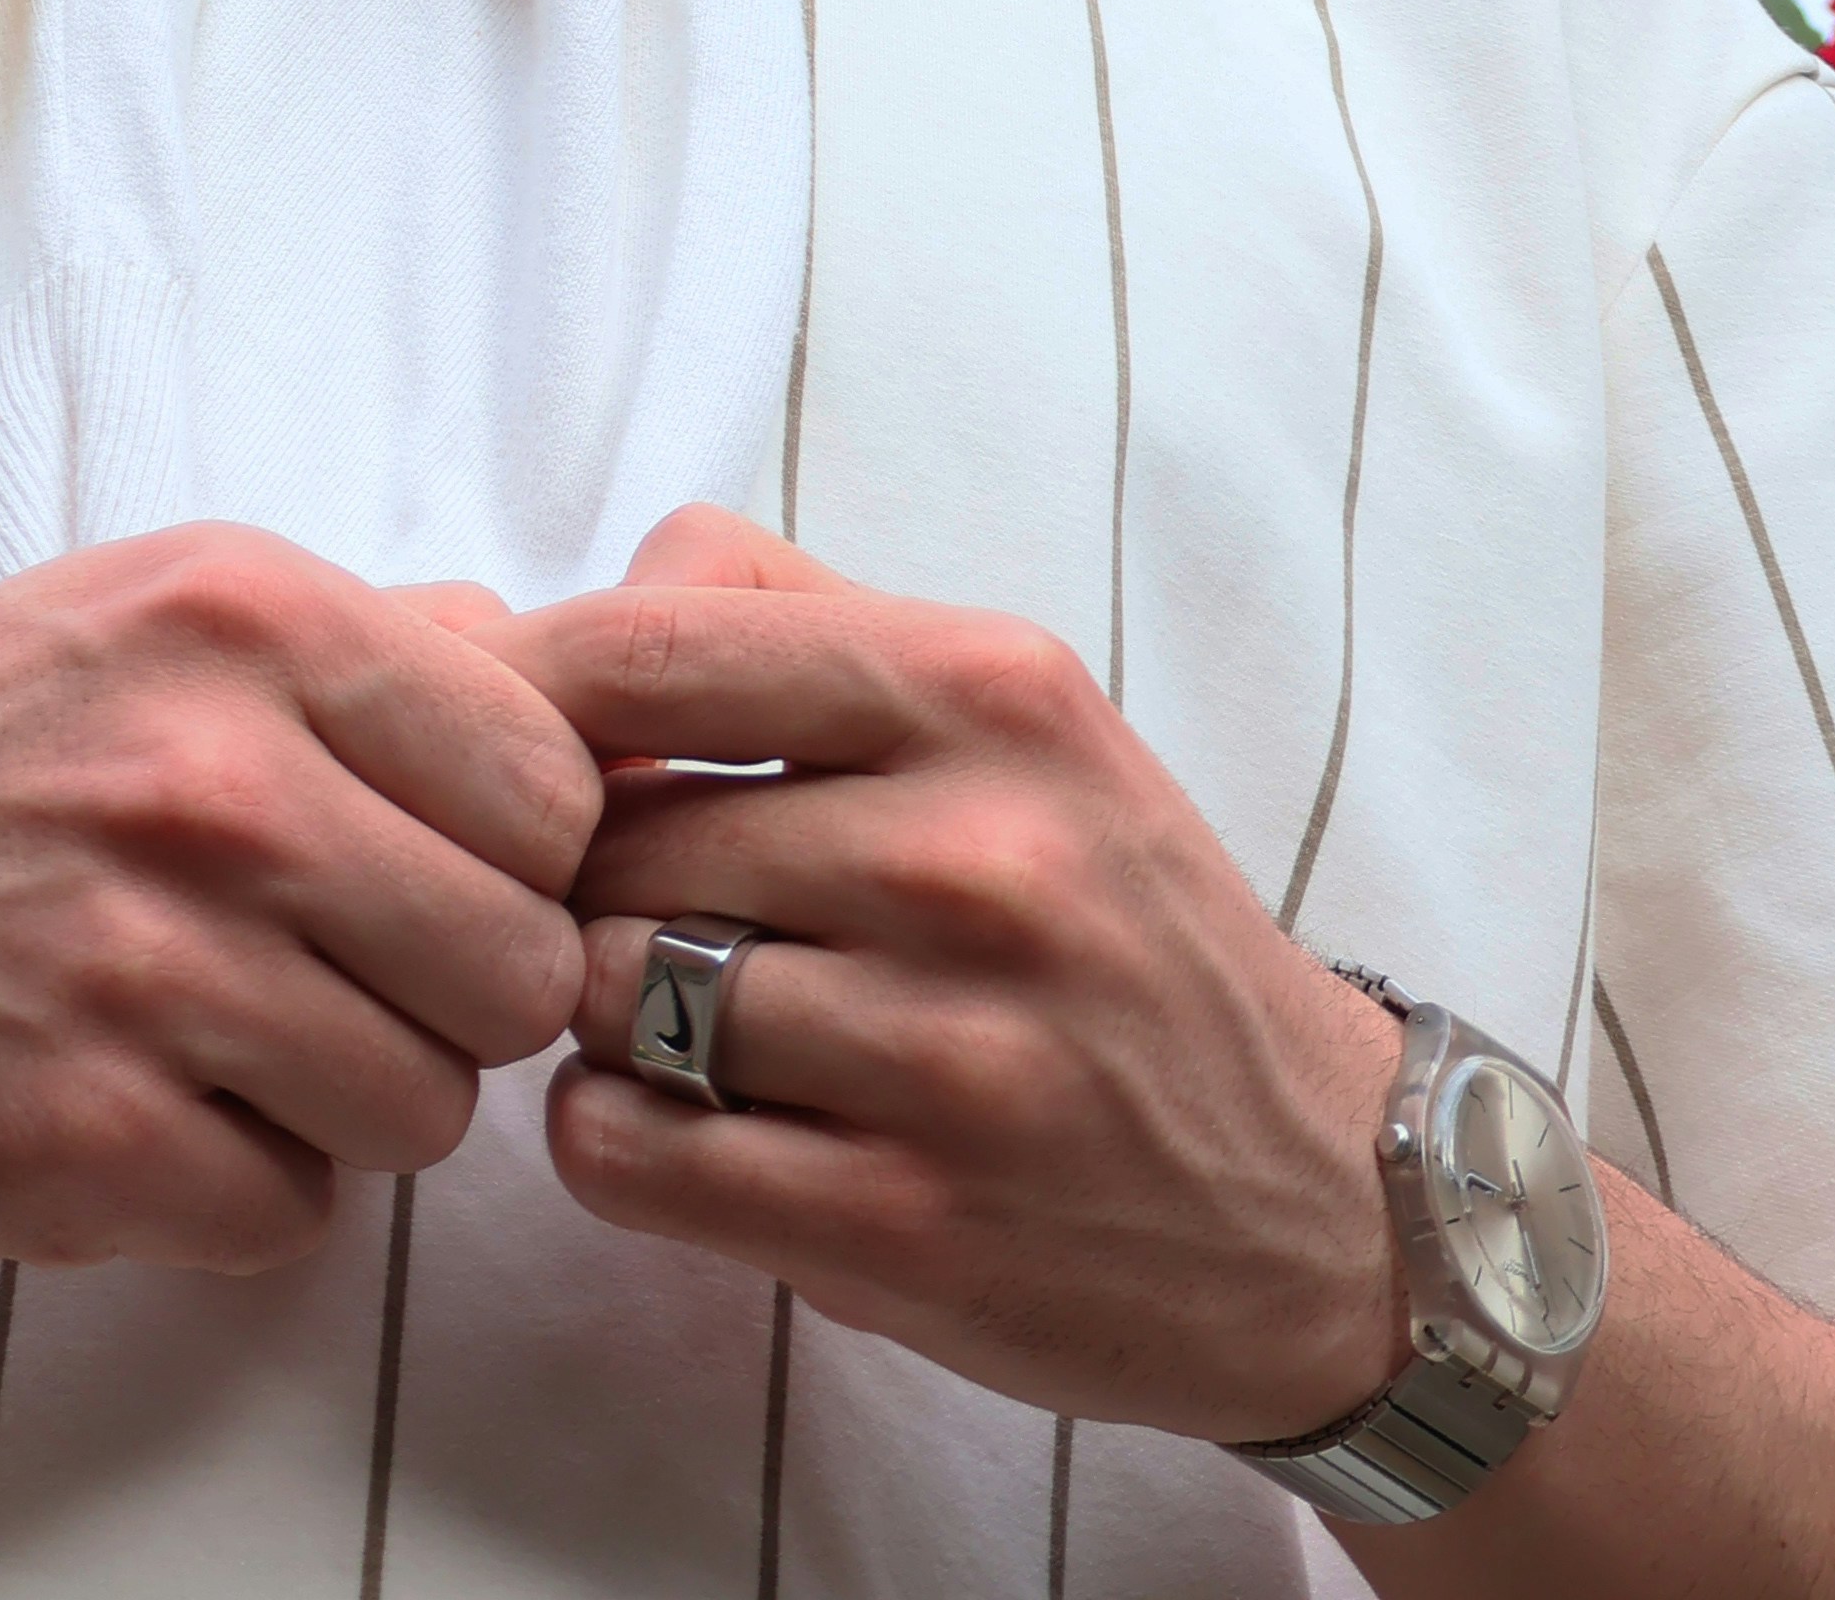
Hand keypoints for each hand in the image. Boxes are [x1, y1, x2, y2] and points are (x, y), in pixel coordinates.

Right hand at [0, 524, 597, 1278]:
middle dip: (442, 996)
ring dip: (337, 1101)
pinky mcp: (85, 1137)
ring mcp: (148, 962)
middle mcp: (213, 775)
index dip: (511, 854)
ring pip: (424, 1110)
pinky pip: (291, 1213)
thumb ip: (366, 644)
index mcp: (246, 615)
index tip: (422, 868)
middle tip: (318, 971)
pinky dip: (224, 1184)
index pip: (557, 784)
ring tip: (206, 1031)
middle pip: (518, 968)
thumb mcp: (144, 615)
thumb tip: (562, 675)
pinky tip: (124, 1099)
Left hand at [520, 507, 1406, 1439]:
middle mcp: (975, 861)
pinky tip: (691, 1121)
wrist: (1327, 1201)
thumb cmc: (1113, 922)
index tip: (507, 741)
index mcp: (987, 694)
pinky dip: (614, 1135)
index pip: (643, 645)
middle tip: (641, 909)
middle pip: (608, 832)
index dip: (526, 689)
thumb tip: (575, 602)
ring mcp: (950, 1056)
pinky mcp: (911, 1231)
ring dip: (601, 1009)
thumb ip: (784, 612)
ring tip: (685, 1015)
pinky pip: (623, 1149)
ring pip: (602, 989)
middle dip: (586, 873)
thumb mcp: (1006, 710)